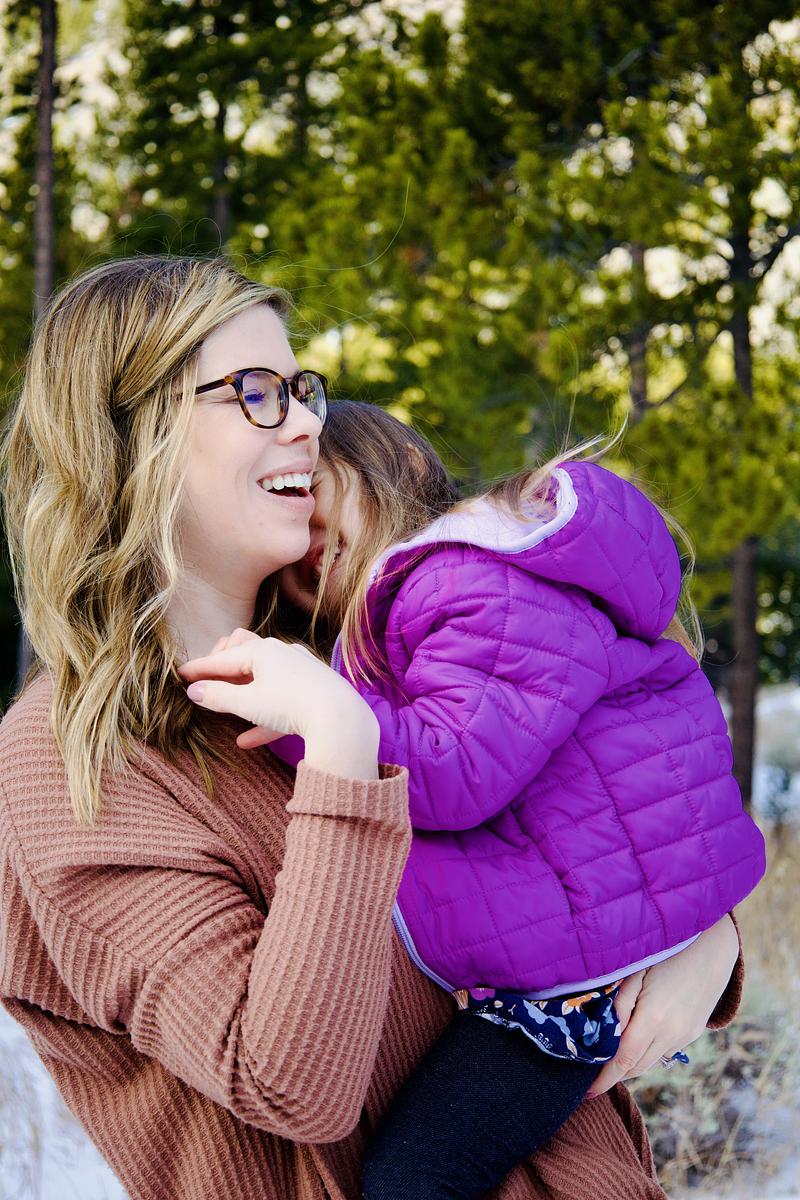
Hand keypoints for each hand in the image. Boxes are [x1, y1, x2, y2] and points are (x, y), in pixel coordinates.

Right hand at [178, 629, 379, 778]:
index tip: (180, 674)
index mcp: (263, 651)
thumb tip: (194, 691)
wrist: (341, 718)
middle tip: (208, 683)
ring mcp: (300, 672)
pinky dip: (263, 718)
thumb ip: (218, 696)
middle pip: (246, 656)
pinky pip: (282, 703)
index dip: (199, 667)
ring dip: (243, 696)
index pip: (223, 658)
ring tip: (226, 711)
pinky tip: (246, 741)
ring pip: (264, 681)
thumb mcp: (248, 703)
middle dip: (225, 669)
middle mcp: (282, 654)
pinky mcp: (313, 693)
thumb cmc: (291, 704)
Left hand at [586, 914, 739, 1097]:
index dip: (604, 1079)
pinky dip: (647, 1052)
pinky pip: (664, 1051)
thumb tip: (605, 1034)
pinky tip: (636, 1039)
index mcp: (653, 1018)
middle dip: (614, 1074)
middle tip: (591, 1073)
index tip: (586, 1092)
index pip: (623, 1061)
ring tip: (610, 1058)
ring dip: (631, 1064)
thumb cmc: (666, 953)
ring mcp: (685, 1035)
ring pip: (651, 1061)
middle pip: (636, 1067)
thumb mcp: (635, 973)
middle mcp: (671, 1033)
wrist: (712, 948)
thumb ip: (619, 1005)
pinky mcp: (693, 1033)